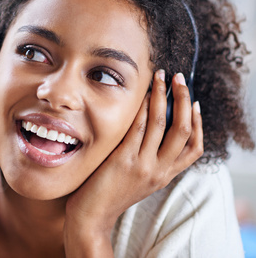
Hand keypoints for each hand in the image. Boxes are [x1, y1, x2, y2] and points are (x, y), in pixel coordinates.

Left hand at [64, 70, 203, 256]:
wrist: (92, 214)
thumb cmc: (111, 192)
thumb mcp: (140, 178)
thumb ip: (150, 159)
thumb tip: (153, 128)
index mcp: (166, 176)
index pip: (195, 148)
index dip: (198, 122)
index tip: (194, 102)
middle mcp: (159, 171)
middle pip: (183, 130)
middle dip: (183, 99)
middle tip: (178, 78)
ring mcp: (143, 165)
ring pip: (161, 124)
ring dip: (162, 95)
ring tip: (160, 77)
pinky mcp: (123, 160)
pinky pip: (137, 128)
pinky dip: (142, 109)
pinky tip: (141, 95)